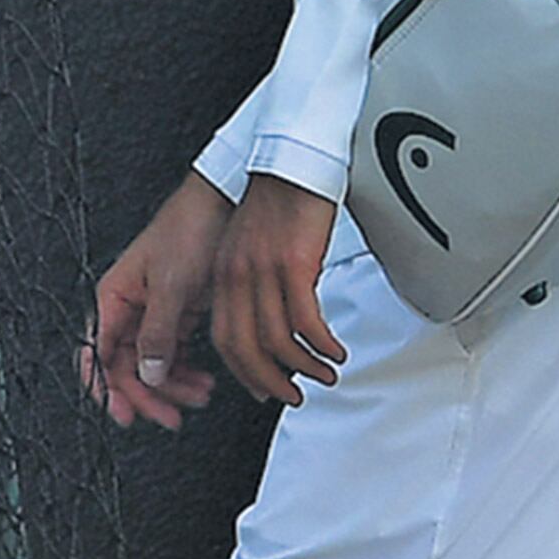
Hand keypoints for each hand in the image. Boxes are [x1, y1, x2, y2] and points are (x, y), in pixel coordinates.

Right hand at [79, 171, 225, 430]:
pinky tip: (204, 379)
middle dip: (147, 394)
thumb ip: (156, 332)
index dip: (108, 389)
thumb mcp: (171, 285)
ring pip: (150, 365)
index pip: (97, 354)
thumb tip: (144, 374)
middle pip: (124, 367)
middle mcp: (128, 308)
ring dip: (172, 387)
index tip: (125, 414)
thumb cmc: (190, 231)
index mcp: (114, 297)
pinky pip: (172, 355)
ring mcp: (152, 313)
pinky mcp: (176, 314)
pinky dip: (185, 372)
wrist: (224, 206)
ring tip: (200, 395)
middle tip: (171, 417)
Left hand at [211, 173, 345, 403]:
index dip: (244, 372)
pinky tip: (335, 349)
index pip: (224, 339)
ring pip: (277, 340)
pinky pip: (306, 320)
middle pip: (245, 348)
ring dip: (304, 367)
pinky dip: (321, 344)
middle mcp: (237, 276)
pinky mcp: (294, 264)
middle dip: (270, 381)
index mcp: (223, 275)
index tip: (263, 389)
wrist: (293, 162)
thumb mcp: (249, 249)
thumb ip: (250, 288)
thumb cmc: (277, 204)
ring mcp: (263, 271)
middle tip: (294, 396)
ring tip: (325, 373)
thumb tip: (267, 329)